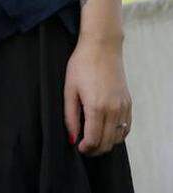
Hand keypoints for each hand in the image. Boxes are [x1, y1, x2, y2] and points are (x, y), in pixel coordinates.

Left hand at [64, 37, 131, 155]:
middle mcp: (113, 110)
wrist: (102, 48)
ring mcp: (123, 107)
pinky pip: (126, 127)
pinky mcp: (128, 103)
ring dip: (107, 143)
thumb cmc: (82, 65)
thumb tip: (72, 137)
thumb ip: (70, 115)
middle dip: (95, 149)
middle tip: (84, 147)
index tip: (78, 147)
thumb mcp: (69, 89)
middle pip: (107, 142)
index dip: (86, 148)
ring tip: (94, 140)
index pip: (94, 139)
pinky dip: (118, 134)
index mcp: (96, 107)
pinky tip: (107, 132)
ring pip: (118, 137)